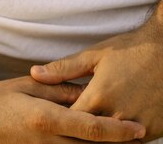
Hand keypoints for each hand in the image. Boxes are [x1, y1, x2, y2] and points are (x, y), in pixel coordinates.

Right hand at [0, 76, 144, 142]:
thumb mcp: (26, 87)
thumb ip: (57, 90)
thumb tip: (84, 93)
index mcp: (46, 120)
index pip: (91, 129)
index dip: (118, 131)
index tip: (138, 129)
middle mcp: (48, 143)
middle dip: (116, 143)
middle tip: (138, 136)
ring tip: (120, 138)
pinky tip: (87, 140)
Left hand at [30, 11, 162, 141]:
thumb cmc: (129, 50)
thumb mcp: (94, 55)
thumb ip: (63, 69)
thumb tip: (34, 74)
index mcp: (98, 95)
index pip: (69, 120)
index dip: (59, 121)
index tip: (50, 118)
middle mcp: (116, 115)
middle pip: (88, 136)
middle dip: (76, 133)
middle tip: (65, 127)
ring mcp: (136, 126)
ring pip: (109, 143)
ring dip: (98, 138)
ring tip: (85, 127)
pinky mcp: (153, 131)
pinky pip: (129, 143)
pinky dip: (117, 140)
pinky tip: (108, 131)